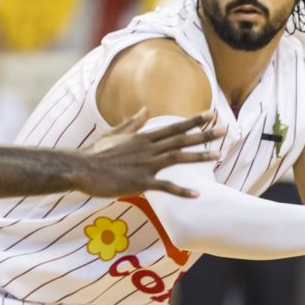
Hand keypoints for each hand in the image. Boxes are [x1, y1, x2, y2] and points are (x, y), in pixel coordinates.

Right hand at [77, 109, 221, 197]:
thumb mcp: (114, 134)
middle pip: (181, 139)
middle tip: (224, 130)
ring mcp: (145, 165)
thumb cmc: (95, 153)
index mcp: (142, 137)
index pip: (173, 127)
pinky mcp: (140, 182)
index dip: (193, 121)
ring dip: (199, 157)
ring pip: (177, 158)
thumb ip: (132, 123)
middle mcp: (147, 148)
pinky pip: (165, 187)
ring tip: (218, 155)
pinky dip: (182, 191)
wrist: (80, 169)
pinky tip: (197, 194)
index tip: (210, 115)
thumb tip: (145, 109)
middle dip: (204, 135)